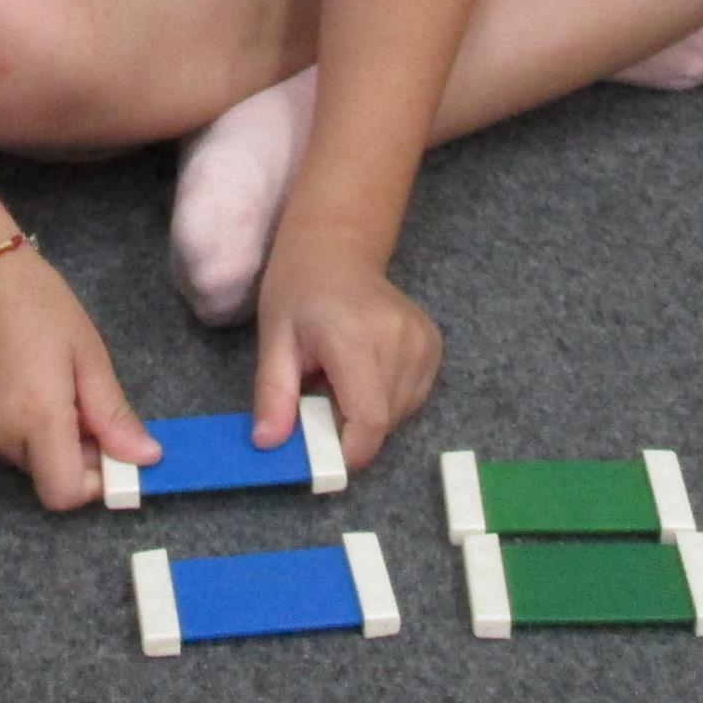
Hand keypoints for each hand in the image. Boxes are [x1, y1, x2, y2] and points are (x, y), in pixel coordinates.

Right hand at [0, 248, 160, 509]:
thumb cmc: (40, 305)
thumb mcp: (88, 355)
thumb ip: (114, 416)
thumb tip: (146, 459)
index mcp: (35, 419)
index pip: (64, 494)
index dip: (94, 484)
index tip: (110, 449)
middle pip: (48, 477)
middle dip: (76, 455)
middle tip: (84, 402)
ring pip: (27, 463)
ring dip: (49, 442)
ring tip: (51, 386)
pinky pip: (3, 447)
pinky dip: (22, 432)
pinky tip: (23, 387)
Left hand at [250, 241, 440, 474]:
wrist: (337, 247)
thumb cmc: (298, 287)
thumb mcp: (274, 338)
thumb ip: (274, 394)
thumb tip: (269, 444)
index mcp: (356, 337)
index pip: (369, 421)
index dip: (346, 452)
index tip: (318, 455)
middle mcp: (400, 341)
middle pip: (382, 423)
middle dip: (347, 428)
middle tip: (319, 397)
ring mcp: (424, 343)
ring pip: (399, 415)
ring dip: (366, 413)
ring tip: (340, 378)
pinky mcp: (434, 346)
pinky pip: (412, 398)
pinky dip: (386, 399)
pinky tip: (364, 370)